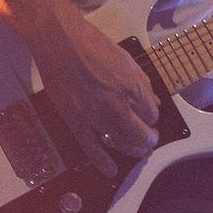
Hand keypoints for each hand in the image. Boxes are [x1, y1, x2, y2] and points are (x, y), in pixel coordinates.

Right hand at [27, 10, 160, 178]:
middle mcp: (118, 105)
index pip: (151, 113)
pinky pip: (92, 149)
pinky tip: (111, 170)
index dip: (151, 117)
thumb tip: (154, 100)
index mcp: (132, 86)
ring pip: (121, 144)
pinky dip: (103, 162)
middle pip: (140, 134)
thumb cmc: (92, 44)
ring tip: (136, 151)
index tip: (147, 117)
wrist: (59, 42)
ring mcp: (97, 116)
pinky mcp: (77, 122)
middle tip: (148, 139)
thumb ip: (141, 82)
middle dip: (148, 139)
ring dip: (131, 150)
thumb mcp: (126, 58)